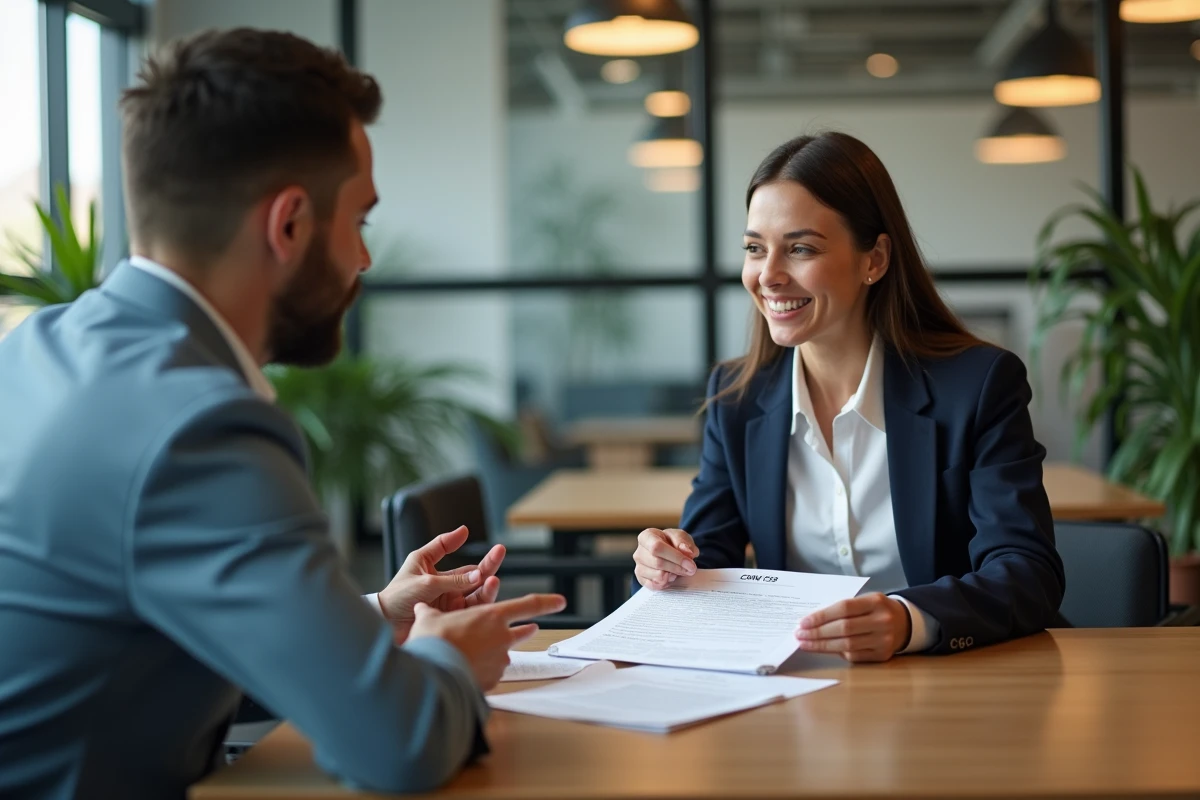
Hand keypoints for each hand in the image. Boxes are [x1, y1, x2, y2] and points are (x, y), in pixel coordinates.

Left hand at [377, 526, 505, 643]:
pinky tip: (489, 593)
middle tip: (500, 551)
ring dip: (486, 584)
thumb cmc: (397, 600)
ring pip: (475, 590)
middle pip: (468, 571)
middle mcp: (441, 581)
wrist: (387, 628)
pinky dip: (482, 601)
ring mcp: (448, 599)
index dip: (454, 539)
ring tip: (494, 580)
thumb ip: (453, 580)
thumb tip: (479, 573)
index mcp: (427, 565)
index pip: (443, 547)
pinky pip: (472, 607)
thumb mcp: (426, 583)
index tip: (465, 531)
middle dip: (486, 563)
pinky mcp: (453, 616)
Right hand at [409, 593, 566, 689]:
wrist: (431, 676)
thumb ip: (429, 613)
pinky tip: (468, 671)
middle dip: (527, 630)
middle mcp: (502, 639)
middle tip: (531, 628)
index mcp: (492, 616)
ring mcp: (499, 662)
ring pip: (505, 655)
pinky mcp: (491, 681)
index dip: (547, 602)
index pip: (529, 605)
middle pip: (523, 632)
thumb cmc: (433, 641)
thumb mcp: (428, 619)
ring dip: (498, 653)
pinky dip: (483, 671)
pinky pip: (491, 674)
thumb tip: (420, 608)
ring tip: (483, 653)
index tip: (561, 601)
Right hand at [633, 527, 697, 589]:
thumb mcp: (681, 536)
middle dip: (677, 568)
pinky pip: (655, 586)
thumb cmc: (673, 542)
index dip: (675, 557)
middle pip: (657, 563)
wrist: (669, 552)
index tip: (690, 563)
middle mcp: (639, 552)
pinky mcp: (641, 580)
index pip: (657, 547)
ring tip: (678, 571)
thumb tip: (687, 552)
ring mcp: (639, 567)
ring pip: (657, 576)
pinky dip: (666, 583)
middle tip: (690, 569)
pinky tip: (671, 577)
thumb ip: (684, 542)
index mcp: (646, 536)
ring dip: (672, 576)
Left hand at [794, 593, 910, 662]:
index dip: (821, 616)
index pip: (844, 608)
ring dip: (822, 645)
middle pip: (844, 629)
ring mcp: (884, 640)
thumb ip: (843, 608)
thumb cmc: (876, 609)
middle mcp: (882, 621)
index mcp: (876, 601)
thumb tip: (812, 620)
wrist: (904, 623)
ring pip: (847, 645)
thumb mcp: (864, 600)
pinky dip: (836, 652)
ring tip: (805, 643)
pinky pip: (854, 656)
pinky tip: (823, 649)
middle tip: (800, 635)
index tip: (803, 622)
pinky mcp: (882, 655)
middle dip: (818, 633)